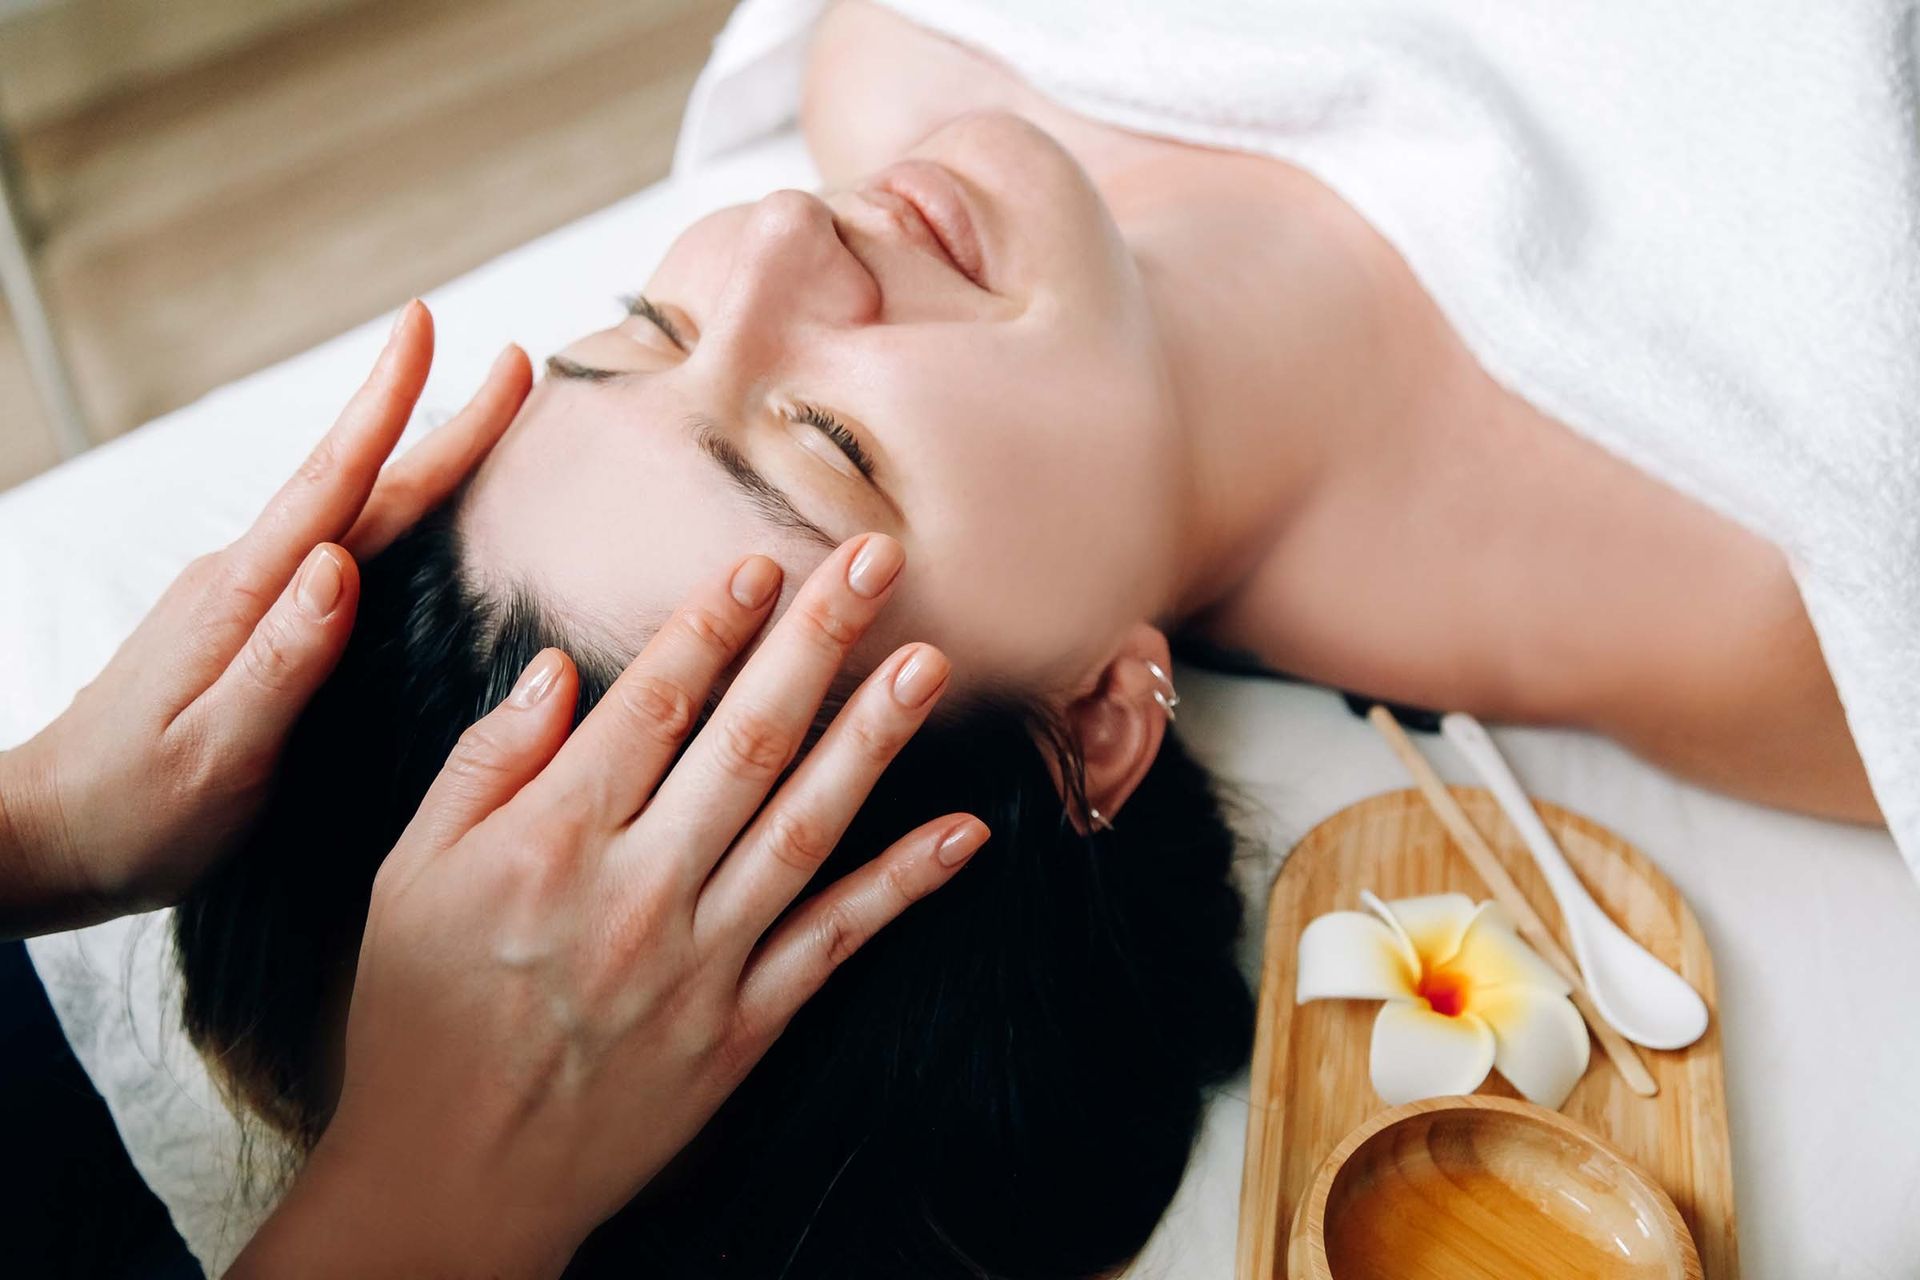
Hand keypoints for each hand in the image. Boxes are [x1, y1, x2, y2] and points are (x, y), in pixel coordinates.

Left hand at [0, 302, 531, 933]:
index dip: (386, 404)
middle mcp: (244, 578)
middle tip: (508, 362)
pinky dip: (387, 507)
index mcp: (244, 598)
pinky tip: (412, 510)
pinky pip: (337, 546)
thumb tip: (337, 565)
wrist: (48, 834)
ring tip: (482, 420)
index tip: (426, 326)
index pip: (333, 484)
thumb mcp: (217, 753)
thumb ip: (282, 661)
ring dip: (417, 454)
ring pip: (350, 508)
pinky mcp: (247, 622)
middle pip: (358, 482)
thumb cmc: (135, 812)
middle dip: (435, 416)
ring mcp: (242, 596)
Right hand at [232, 535, 982, 1278]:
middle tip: (875, 560)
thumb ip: (482, 767)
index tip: (763, 563)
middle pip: (745, 743)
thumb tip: (555, 671)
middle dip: (816, 642)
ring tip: (928, 662)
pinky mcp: (742, 1027)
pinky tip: (964, 832)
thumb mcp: (403, 881)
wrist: (453, 1184)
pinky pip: (835, 943)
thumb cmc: (418, 1024)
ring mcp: (700, 961)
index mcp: (551, 843)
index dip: (713, 625)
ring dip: (873, 739)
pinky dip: (903, 885)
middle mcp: (638, 891)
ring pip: (804, 826)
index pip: (650, 706)